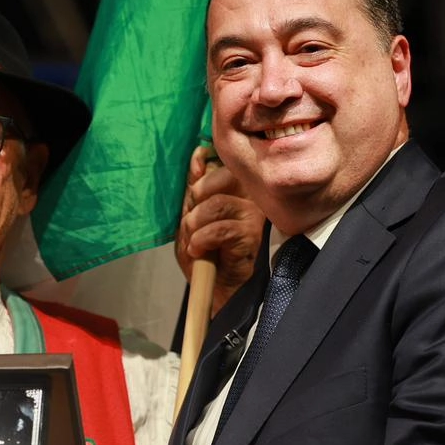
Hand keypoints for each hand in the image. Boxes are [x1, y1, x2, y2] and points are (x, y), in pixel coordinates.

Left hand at [176, 144, 262, 311]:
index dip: (200, 181)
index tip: (192, 201)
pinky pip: (223, 229)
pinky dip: (203, 239)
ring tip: (194, 241)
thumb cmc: (204, 254)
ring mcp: (254, 217)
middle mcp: (250, 198)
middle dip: (198, 198)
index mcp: (236, 189)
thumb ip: (195, 186)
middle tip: (191, 222)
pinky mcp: (252, 237)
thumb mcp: (191, 216)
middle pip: (225, 175)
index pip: (221, 164)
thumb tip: (198, 153)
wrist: (212, 290)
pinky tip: (199, 250)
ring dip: (196, 225)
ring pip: (219, 204)